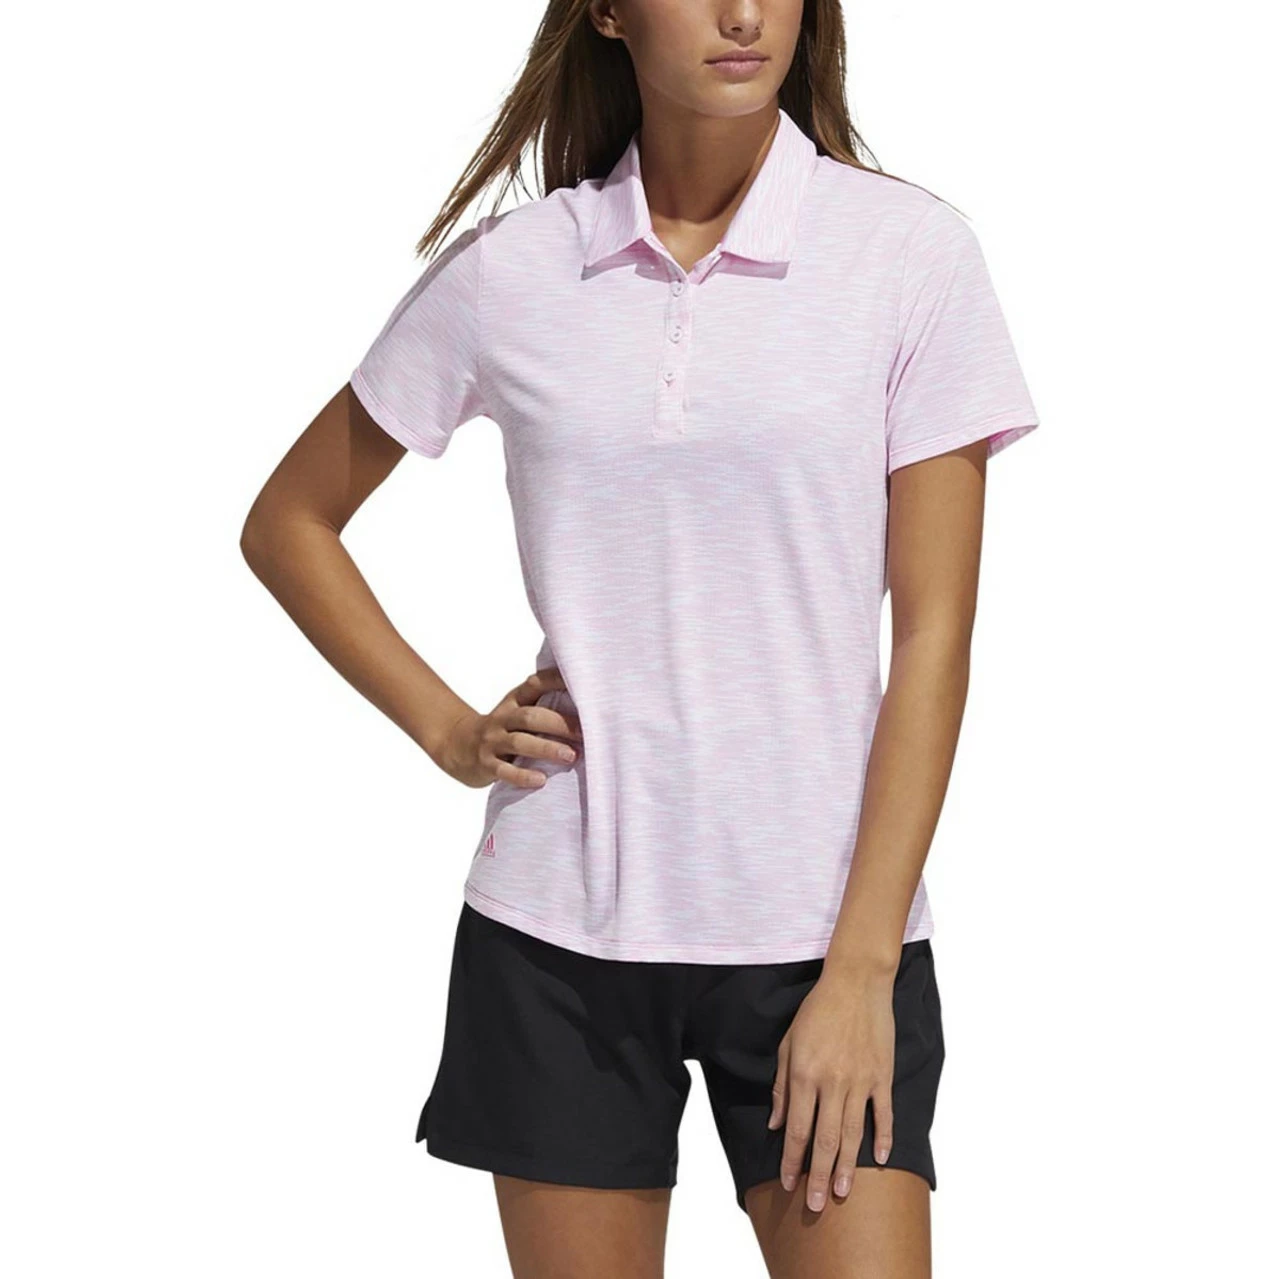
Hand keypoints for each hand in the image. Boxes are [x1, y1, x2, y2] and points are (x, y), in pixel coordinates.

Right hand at [438, 665, 582, 788]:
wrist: (457, 745)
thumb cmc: (501, 729)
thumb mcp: (516, 711)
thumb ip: (542, 706)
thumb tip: (588, 706)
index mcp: (514, 701)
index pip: (534, 685)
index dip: (556, 681)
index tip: (581, 683)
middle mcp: (503, 718)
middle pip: (531, 716)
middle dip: (559, 723)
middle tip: (586, 733)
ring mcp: (492, 741)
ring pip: (519, 742)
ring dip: (546, 748)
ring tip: (570, 756)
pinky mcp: (485, 764)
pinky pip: (504, 771)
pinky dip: (523, 776)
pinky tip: (541, 780)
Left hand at [767, 963, 897, 1211]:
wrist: (855, 983)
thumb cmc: (816, 1011)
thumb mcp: (788, 1043)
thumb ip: (782, 1085)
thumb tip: (776, 1124)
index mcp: (805, 1075)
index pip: (797, 1129)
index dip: (792, 1160)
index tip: (788, 1183)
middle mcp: (832, 1083)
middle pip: (824, 1139)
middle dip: (817, 1175)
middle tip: (815, 1205)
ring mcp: (860, 1081)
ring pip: (853, 1134)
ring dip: (846, 1166)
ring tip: (841, 1193)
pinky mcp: (882, 1076)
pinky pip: (883, 1114)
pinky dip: (883, 1138)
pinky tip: (879, 1159)